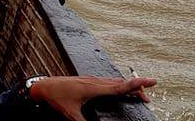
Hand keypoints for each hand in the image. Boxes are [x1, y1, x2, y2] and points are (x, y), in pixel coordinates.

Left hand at [31, 76, 156, 120]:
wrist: (42, 86)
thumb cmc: (56, 98)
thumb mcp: (70, 114)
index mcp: (93, 88)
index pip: (120, 86)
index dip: (137, 84)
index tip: (151, 81)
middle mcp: (94, 81)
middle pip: (121, 83)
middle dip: (136, 88)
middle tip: (148, 97)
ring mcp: (90, 79)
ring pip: (114, 81)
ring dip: (127, 86)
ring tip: (139, 93)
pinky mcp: (87, 80)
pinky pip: (107, 81)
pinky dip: (118, 84)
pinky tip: (119, 87)